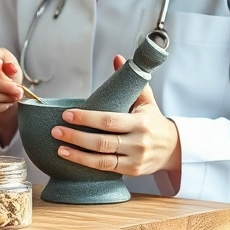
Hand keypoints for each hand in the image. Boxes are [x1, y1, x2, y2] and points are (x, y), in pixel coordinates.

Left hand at [52, 55, 181, 177]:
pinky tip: (72, 158)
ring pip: (103, 159)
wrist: (172, 147)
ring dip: (78, 154)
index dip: (87, 118)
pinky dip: (87, 164)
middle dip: (77, 136)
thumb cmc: (153, 119)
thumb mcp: (146, 98)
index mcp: (141, 121)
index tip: (68, 114)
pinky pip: (106, 168)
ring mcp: (135, 158)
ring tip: (59, 147)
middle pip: (102, 141)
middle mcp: (138, 141)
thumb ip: (130, 80)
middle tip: (56, 130)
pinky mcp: (132, 171)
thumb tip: (117, 58)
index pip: (109, 120)